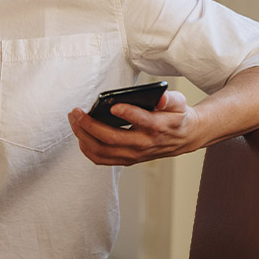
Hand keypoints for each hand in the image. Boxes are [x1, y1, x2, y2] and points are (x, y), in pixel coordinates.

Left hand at [69, 91, 202, 165]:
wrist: (183, 138)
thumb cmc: (176, 116)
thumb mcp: (179, 102)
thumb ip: (169, 99)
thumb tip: (160, 98)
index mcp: (158, 127)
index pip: (143, 122)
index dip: (128, 114)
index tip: (114, 106)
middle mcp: (145, 144)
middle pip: (112, 138)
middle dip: (90, 124)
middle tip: (76, 111)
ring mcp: (134, 154)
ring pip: (103, 151)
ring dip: (83, 136)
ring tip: (74, 119)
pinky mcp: (127, 159)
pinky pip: (102, 159)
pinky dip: (87, 148)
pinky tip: (80, 134)